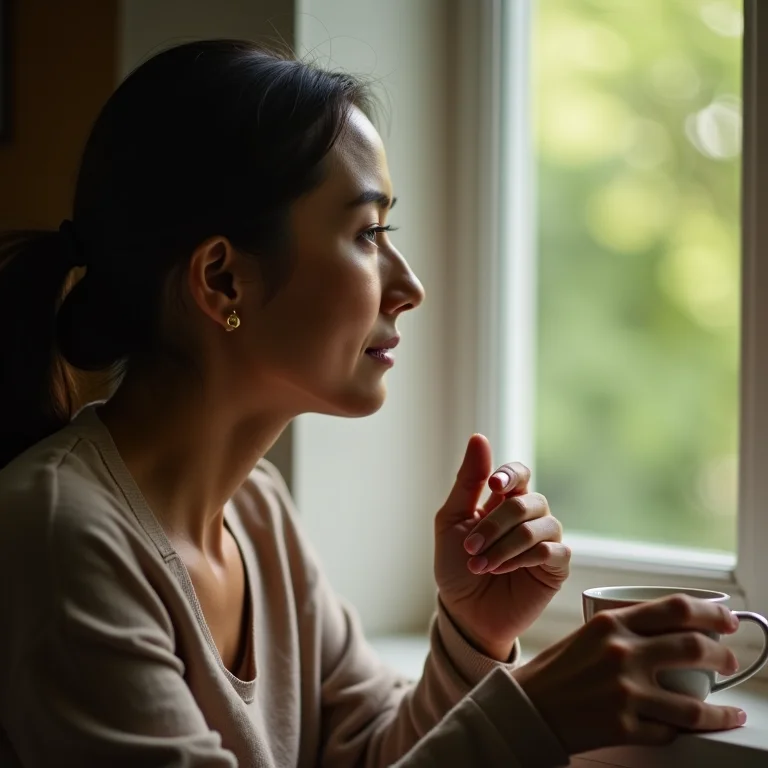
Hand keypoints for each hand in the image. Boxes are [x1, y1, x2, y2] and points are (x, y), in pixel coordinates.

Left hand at [434, 434, 569, 660]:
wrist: (464, 613)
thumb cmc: (456, 567)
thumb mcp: (451, 520)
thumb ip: (467, 481)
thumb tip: (479, 438)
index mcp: (503, 502)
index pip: (519, 473)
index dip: (509, 474)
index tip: (492, 486)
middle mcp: (529, 517)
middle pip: (526, 500)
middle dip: (494, 524)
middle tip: (470, 548)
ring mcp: (545, 541)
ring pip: (539, 525)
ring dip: (505, 545)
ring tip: (482, 565)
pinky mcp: (556, 567)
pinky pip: (552, 551)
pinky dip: (523, 558)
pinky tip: (502, 571)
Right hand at [513, 595, 745, 754]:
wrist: (527, 707)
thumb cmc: (556, 670)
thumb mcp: (588, 634)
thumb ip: (626, 630)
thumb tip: (674, 631)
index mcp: (610, 623)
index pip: (676, 608)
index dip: (711, 613)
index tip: (725, 620)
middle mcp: (621, 653)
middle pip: (694, 648)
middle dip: (723, 656)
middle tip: (728, 660)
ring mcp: (624, 692)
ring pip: (694, 704)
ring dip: (720, 708)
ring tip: (727, 707)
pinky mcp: (624, 727)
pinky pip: (671, 732)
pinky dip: (687, 732)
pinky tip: (693, 730)